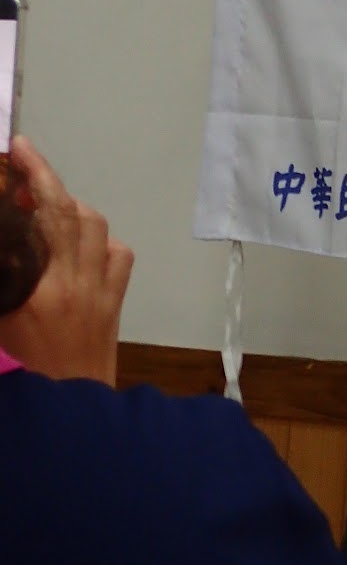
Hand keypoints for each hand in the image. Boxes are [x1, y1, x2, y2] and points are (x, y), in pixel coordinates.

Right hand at [0, 138, 133, 384]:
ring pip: (96, 228)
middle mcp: (76, 283)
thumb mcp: (2, 323)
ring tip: (42, 204)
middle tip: (23, 163)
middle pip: (68, 214)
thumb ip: (7, 280)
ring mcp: (101, 290)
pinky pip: (116, 255)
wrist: (68, 415)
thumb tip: (10, 244)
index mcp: (41, 291)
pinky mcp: (115, 301)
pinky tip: (78, 244)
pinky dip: (98, 239)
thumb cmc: (24, 374)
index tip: (20, 149)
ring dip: (69, 207)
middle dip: (46, 180)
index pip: (39, 219)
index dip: (34, 177)